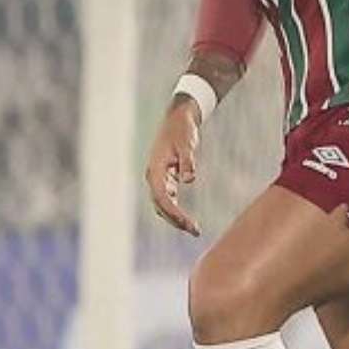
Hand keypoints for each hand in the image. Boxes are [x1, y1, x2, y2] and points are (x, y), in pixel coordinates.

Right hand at [144, 97, 201, 235]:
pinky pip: (167, 198)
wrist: (178, 117)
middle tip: (195, 231)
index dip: (172, 212)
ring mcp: (158, 177)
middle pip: (160, 204)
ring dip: (175, 217)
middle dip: (175, 219)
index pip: (161, 197)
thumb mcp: (187, 144)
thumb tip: (189, 180)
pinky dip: (176, 210)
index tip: (186, 223)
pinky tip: (186, 219)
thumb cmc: (182, 129)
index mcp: (155, 169)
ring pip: (163, 204)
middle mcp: (153, 176)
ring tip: (193, 229)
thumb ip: (188, 161)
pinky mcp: (165, 177)